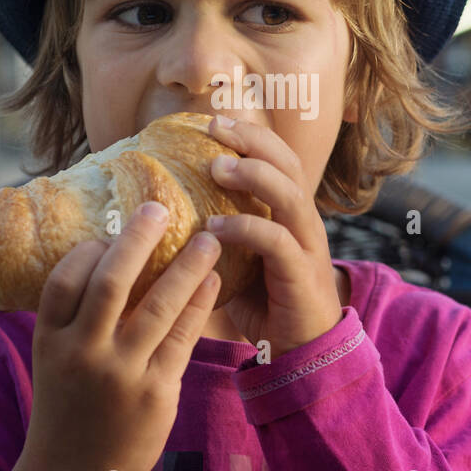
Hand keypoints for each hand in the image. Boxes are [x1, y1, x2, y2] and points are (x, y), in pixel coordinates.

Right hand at [3, 202, 222, 470]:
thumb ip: (75, 317)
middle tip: (160, 207)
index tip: (113, 230)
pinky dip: (200, 303)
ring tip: (209, 239)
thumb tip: (106, 254)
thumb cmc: (68, 406)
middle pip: (111, 281)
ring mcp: (121, 375)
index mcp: (51, 341)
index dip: (91, 248)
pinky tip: (213, 281)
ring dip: (187, 266)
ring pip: (159, 305)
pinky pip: (184, 336)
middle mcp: (83, 354)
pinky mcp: (156, 393)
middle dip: (138, 238)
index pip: (65, 278)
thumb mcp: (55, 360)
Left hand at [206, 115, 342, 356]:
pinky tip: (214, 227)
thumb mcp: (239, 256)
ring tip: (216, 169)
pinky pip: (278, 242)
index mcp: (289, 212)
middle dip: (252, 140)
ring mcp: (306, 245)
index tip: (212, 121)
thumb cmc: (263, 301)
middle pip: (287, 164)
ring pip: (289, 195)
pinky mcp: (301, 274)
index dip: (250, 135)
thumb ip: (219, 229)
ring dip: (253, 176)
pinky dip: (246, 229)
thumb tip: (164, 208)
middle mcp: (303, 221)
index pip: (278, 157)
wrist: (301, 350)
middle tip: (215, 128)